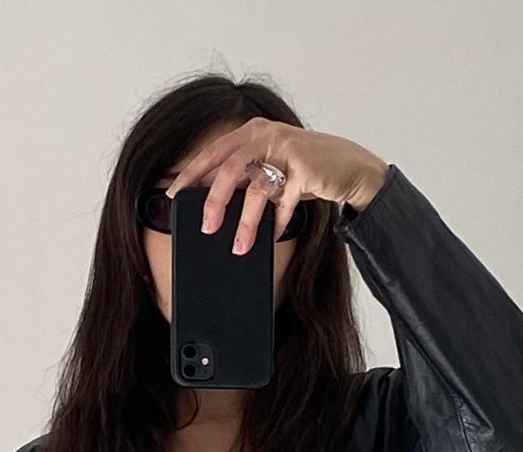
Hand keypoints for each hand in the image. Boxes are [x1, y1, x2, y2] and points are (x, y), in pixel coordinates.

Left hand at [168, 121, 388, 256]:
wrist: (349, 167)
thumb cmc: (305, 171)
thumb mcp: (270, 169)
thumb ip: (244, 178)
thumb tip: (210, 204)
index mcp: (251, 132)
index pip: (212, 152)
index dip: (191, 174)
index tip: (173, 195)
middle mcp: (265, 135)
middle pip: (229, 168)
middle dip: (213, 201)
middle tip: (205, 228)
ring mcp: (286, 149)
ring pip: (256, 188)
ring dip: (245, 222)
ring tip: (238, 247)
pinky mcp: (306, 168)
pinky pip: (284, 200)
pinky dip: (276, 222)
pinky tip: (271, 237)